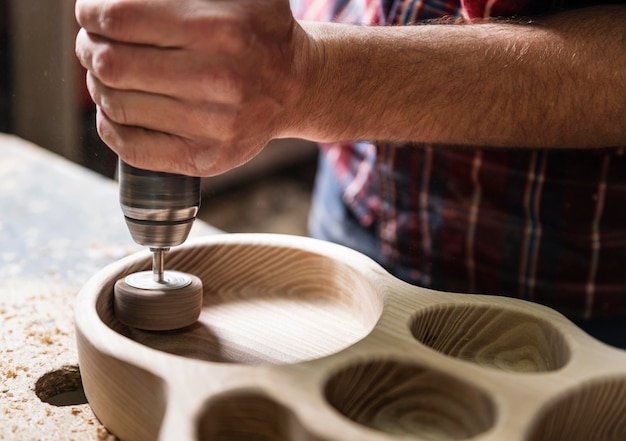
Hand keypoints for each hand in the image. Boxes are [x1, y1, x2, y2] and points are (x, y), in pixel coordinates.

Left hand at [75, 0, 311, 175]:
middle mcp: (219, 80)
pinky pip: (132, 148)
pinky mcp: (207, 158)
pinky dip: (109, 126)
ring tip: (106, 75)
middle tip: (91, 44)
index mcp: (221, 29)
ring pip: (117, 106)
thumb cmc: (258, 34)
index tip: (90, 14)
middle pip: (113, 64)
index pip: (122, 19)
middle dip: (89, 49)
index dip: (92, 13)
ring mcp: (214, 125)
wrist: (296, 89)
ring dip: (98, 86)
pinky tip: (114, 110)